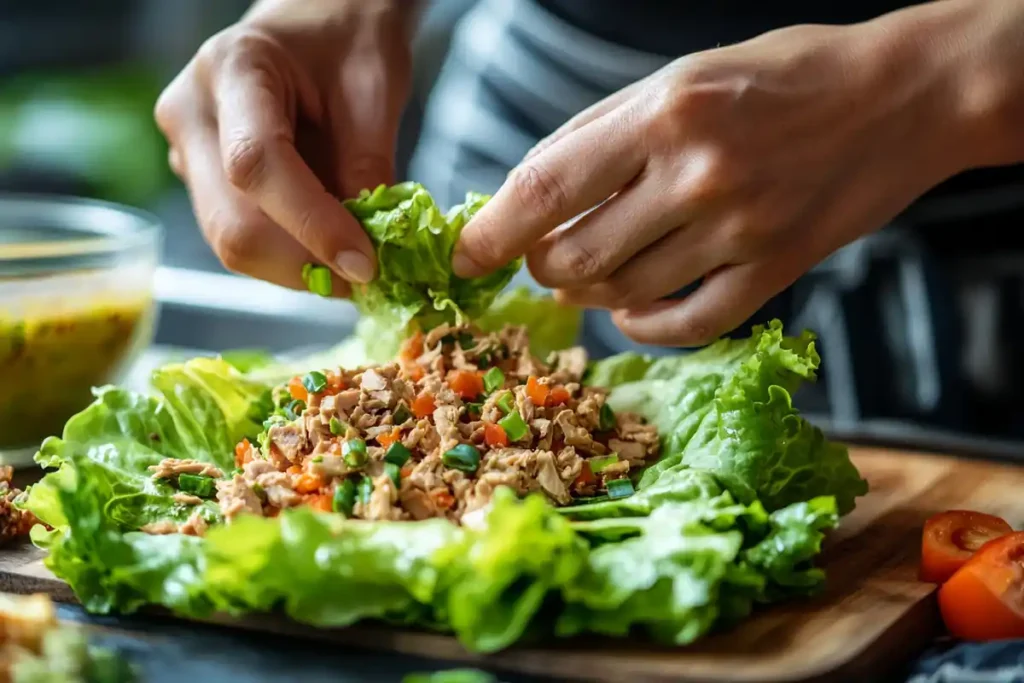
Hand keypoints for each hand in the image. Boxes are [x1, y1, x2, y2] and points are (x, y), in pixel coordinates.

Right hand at [155, 0, 415, 292]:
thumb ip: (369, 164)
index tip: (363, 262)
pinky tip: (329, 248)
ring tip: (353, 261)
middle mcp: (192, 112)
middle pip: (231, 222)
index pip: (257, 164)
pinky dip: (290, 256)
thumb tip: (370, 247)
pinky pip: (242, 236)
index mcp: (232, 69)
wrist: (318, 22)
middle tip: (365, 278)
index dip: (311, 224)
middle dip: (303, 264)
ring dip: (298, 267)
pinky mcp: (203, 182)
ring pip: (232, 241)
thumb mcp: (374, 88)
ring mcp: (189, 152)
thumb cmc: (346, 38)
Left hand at [453, 5, 987, 345]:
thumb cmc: (780, 76)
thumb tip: (531, 195)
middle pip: (575, 258)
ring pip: (624, 295)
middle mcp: (697, 174)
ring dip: (591, 292)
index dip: (492, 233)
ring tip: (598, 268)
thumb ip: (601, 134)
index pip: (546, 189)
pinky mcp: (776, 269)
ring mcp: (740, 229)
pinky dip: (644, 326)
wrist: (899, 96)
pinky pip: (687, 324)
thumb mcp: (680, 77)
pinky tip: (634, 310)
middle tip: (545, 256)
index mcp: (663, 113)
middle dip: (542, 267)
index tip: (465, 257)